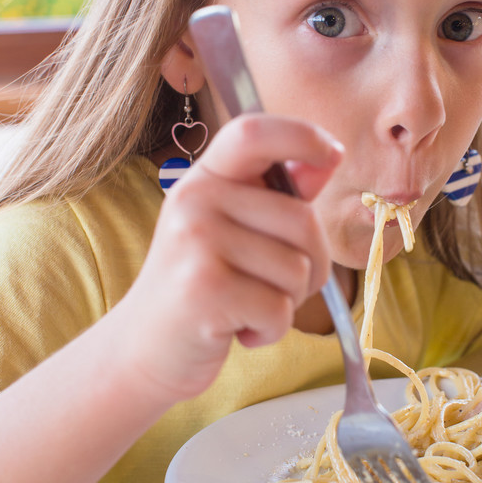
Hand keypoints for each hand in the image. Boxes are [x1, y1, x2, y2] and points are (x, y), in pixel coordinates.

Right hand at [115, 114, 342, 404]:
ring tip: (248, 307)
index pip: (254, 131)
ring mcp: (197, 241)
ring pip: (298, 269)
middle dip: (311, 265)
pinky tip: (240, 331)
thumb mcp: (231, 230)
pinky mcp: (205, 289)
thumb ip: (277, 196)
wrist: (147, 350)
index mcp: (204, 177)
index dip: (303, 135)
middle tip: (272, 287)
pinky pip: (280, 309)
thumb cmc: (203, 286)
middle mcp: (196, 200)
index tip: (334, 154)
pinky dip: (271, 331)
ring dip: (288, 302)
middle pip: (303, 221)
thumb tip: (328, 158)